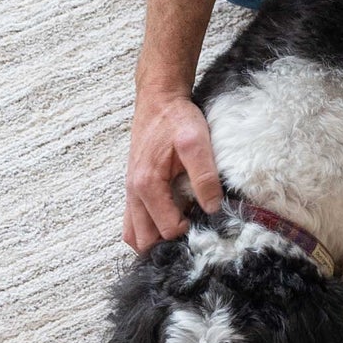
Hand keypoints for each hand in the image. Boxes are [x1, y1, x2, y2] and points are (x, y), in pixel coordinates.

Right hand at [123, 85, 222, 252]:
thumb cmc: (176, 119)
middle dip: (168, 243)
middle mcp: (133, 192)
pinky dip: (148, 229)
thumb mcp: (197, 142)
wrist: (158, 100)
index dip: (188, 230)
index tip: (204, 217)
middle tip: (192, 228)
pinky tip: (169, 219)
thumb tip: (212, 208)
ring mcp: (130, 192)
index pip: (166, 230)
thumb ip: (205, 176)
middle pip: (144, 241)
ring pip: (135, 235)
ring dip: (155, 238)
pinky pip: (133, 222)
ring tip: (181, 226)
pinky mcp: (133, 188)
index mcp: (147, 185)